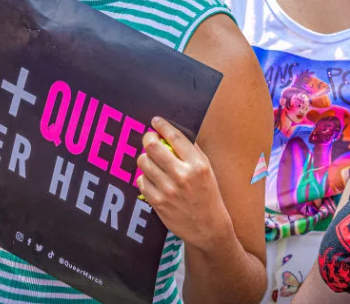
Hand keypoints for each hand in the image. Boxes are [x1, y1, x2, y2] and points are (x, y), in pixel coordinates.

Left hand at [136, 117, 229, 251]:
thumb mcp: (207, 170)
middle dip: (148, 138)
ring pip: (143, 162)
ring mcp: (168, 189)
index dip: (162, 125)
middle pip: (152, 146)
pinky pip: (141, 180)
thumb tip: (172, 133)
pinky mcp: (157, 202)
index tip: (156, 121)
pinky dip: (145, 177)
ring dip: (145, 158)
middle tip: (149, 138)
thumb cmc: (208, 195)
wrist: (208, 228)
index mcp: (198, 164)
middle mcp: (182, 175)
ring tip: (152, 161)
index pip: (175, 137)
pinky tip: (153, 179)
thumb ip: (191, 152)